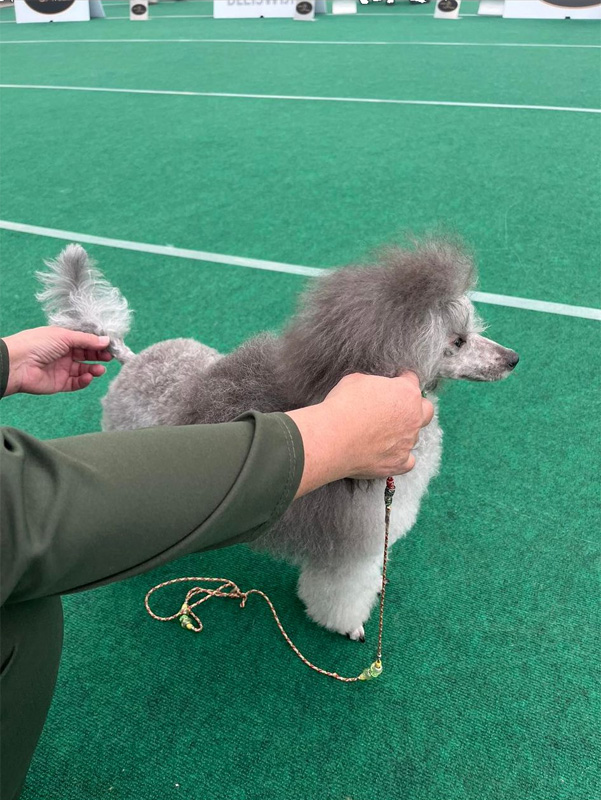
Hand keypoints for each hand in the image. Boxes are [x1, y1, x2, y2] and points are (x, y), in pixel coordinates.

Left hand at [3, 326, 111, 395]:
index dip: (98, 343)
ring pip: (83, 370)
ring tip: (100, 370)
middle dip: (98, 356)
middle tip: (109, 358)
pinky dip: (84, 381)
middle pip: (86, 355)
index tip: (111, 346)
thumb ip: (87, 340)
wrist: (17, 364)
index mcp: (63, 339)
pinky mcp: (60, 383)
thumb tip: (107, 340)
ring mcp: (62, 368)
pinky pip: (76, 383)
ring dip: (93, 369)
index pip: (85, 341)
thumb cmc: (37, 344)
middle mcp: (63, 353)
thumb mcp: (65, 337)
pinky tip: (88, 377)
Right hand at [285, 372, 433, 496]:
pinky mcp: (399, 463)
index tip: (395, 382)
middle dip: (415, 407)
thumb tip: (375, 390)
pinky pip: (408, 461)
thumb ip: (375, 384)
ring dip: (403, 433)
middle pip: (426, 410)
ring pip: (414, 436)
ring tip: (381, 434)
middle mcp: (413, 418)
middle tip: (397, 408)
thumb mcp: (357, 380)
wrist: (332, 438)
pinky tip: (388, 453)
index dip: (402, 380)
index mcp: (406, 393)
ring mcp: (408, 442)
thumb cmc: (342, 406)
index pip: (412, 381)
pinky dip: (400, 457)